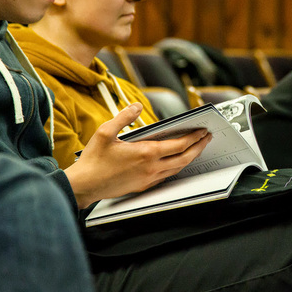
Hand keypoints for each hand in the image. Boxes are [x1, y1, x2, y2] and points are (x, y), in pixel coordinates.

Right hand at [64, 103, 211, 207]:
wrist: (85, 185)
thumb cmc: (94, 160)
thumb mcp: (105, 132)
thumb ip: (123, 117)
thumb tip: (136, 106)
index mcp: (145, 153)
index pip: (178, 145)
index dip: (193, 137)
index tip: (201, 131)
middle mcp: (151, 168)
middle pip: (184, 158)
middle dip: (198, 147)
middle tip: (206, 138)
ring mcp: (148, 179)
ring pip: (177, 168)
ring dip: (189, 157)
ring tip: (196, 148)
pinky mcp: (143, 186)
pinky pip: (167, 176)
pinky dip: (177, 167)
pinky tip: (177, 162)